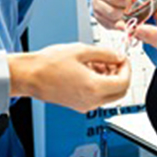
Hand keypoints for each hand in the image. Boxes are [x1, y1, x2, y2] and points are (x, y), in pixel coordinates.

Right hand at [8, 43, 129, 112]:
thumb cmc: (49, 64)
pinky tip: (88, 70)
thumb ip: (104, 53)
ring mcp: (85, 105)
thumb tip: (118, 56)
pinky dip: (98, 84)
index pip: (124, 82)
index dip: (127, 68)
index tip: (122, 58)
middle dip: (120, 75)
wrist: (29, 76)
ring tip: (96, 61)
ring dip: (109, 79)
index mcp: (94, 88)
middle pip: (119, 92)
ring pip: (109, 95)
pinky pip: (96, 97)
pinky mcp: (78, 105)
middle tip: (113, 60)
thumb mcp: (81, 51)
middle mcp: (92, 101)